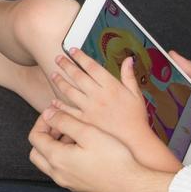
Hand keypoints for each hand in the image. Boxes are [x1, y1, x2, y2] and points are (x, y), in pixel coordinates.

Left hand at [28, 105, 174, 191]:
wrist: (132, 189)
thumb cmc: (114, 160)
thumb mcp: (89, 133)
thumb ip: (65, 121)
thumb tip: (47, 114)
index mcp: (57, 159)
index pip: (35, 137)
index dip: (42, 121)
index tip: (56, 113)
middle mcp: (58, 174)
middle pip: (37, 152)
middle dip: (45, 135)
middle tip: (62, 125)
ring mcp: (68, 183)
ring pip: (50, 163)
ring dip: (56, 146)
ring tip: (77, 135)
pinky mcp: (78, 188)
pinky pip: (63, 170)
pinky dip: (66, 157)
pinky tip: (85, 149)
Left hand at [45, 48, 175, 172]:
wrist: (134, 141)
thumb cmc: (136, 118)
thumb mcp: (136, 94)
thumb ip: (129, 76)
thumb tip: (128, 60)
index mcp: (111, 87)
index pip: (92, 67)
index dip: (81, 57)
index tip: (73, 50)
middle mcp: (98, 96)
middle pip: (78, 76)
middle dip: (66, 65)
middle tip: (58, 58)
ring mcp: (90, 109)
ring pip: (70, 92)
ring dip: (60, 82)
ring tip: (53, 74)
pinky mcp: (85, 122)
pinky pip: (69, 111)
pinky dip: (60, 106)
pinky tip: (53, 101)